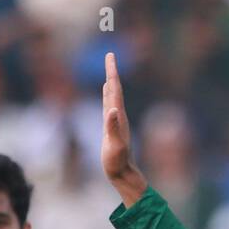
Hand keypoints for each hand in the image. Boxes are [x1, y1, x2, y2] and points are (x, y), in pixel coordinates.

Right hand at [101, 52, 146, 205]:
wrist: (122, 173)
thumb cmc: (117, 161)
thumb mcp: (114, 145)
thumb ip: (112, 127)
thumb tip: (112, 110)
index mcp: (118, 116)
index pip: (115, 89)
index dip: (112, 73)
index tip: (110, 56)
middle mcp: (118, 115)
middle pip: (114, 89)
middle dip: (111, 71)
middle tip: (109, 55)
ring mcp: (115, 120)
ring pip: (112, 95)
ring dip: (110, 81)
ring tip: (109, 69)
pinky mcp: (111, 126)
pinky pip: (108, 104)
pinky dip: (107, 94)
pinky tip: (106, 90)